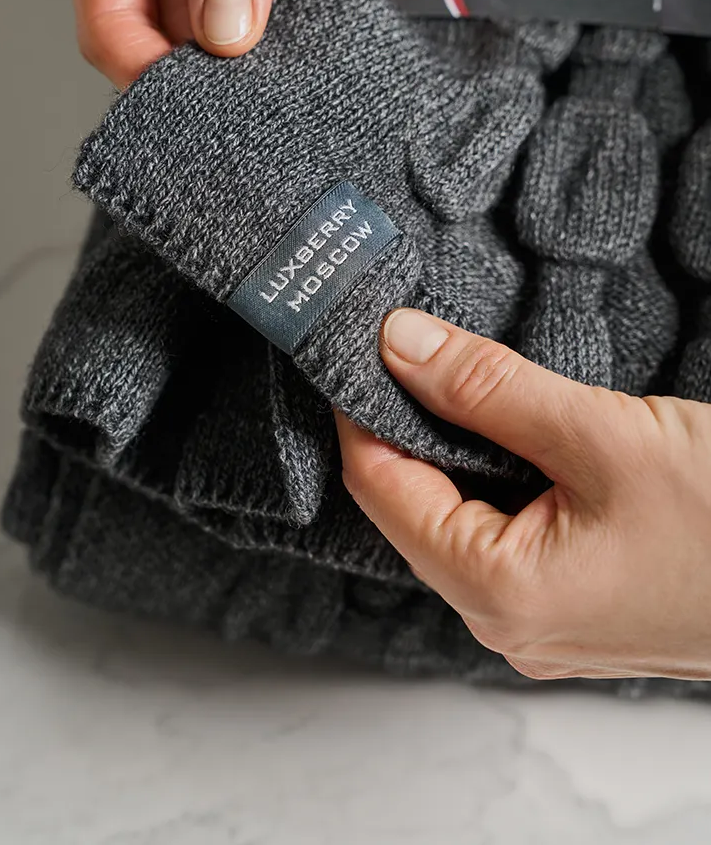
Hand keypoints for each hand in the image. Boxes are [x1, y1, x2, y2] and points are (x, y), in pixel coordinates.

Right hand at [56, 0, 374, 86]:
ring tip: (296, 80)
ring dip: (263, 51)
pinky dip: (307, 14)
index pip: (109, 17)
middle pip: (169, 33)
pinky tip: (329, 25)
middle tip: (253, 111)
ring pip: (228, 24)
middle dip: (208, 74)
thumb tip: (227, 31)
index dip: (145, 71)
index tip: (194, 112)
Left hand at [337, 308, 710, 681]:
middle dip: (403, 423)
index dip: (360, 408)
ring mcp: (538, 621)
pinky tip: (506, 430)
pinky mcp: (570, 604)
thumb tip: (398, 342)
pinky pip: (500, 534)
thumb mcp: (604, 435)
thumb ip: (488, 387)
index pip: (380, 486)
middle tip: (406, 343)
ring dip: (450, 447)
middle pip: (410, 505)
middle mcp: (505, 621)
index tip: (358, 341)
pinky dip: (491, 476)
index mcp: (499, 593)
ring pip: (454, 518)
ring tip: (455, 377)